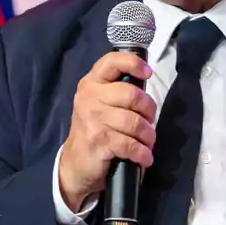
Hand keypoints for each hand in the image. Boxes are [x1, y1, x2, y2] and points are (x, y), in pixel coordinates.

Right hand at [57, 51, 156, 210]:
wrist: (75, 163)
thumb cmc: (94, 129)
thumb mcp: (99, 103)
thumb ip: (117, 90)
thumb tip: (146, 85)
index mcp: (91, 83)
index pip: (111, 62)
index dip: (133, 64)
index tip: (148, 74)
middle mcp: (89, 97)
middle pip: (132, 95)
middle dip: (149, 110)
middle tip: (149, 122)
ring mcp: (92, 119)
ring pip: (134, 122)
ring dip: (147, 135)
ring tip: (147, 142)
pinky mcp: (98, 141)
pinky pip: (130, 144)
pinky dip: (142, 153)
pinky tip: (144, 157)